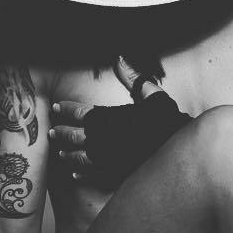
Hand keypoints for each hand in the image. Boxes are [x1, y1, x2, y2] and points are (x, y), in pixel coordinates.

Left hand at [49, 54, 189, 186]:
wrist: (180, 153)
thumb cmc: (167, 121)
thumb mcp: (152, 95)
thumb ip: (133, 77)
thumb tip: (120, 56)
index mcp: (108, 118)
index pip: (79, 112)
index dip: (66, 109)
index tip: (56, 107)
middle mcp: (102, 139)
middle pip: (74, 135)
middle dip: (61, 132)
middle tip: (52, 131)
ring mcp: (107, 160)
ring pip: (79, 157)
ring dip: (67, 154)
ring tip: (60, 152)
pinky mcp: (114, 175)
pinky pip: (92, 176)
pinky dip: (81, 175)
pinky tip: (75, 175)